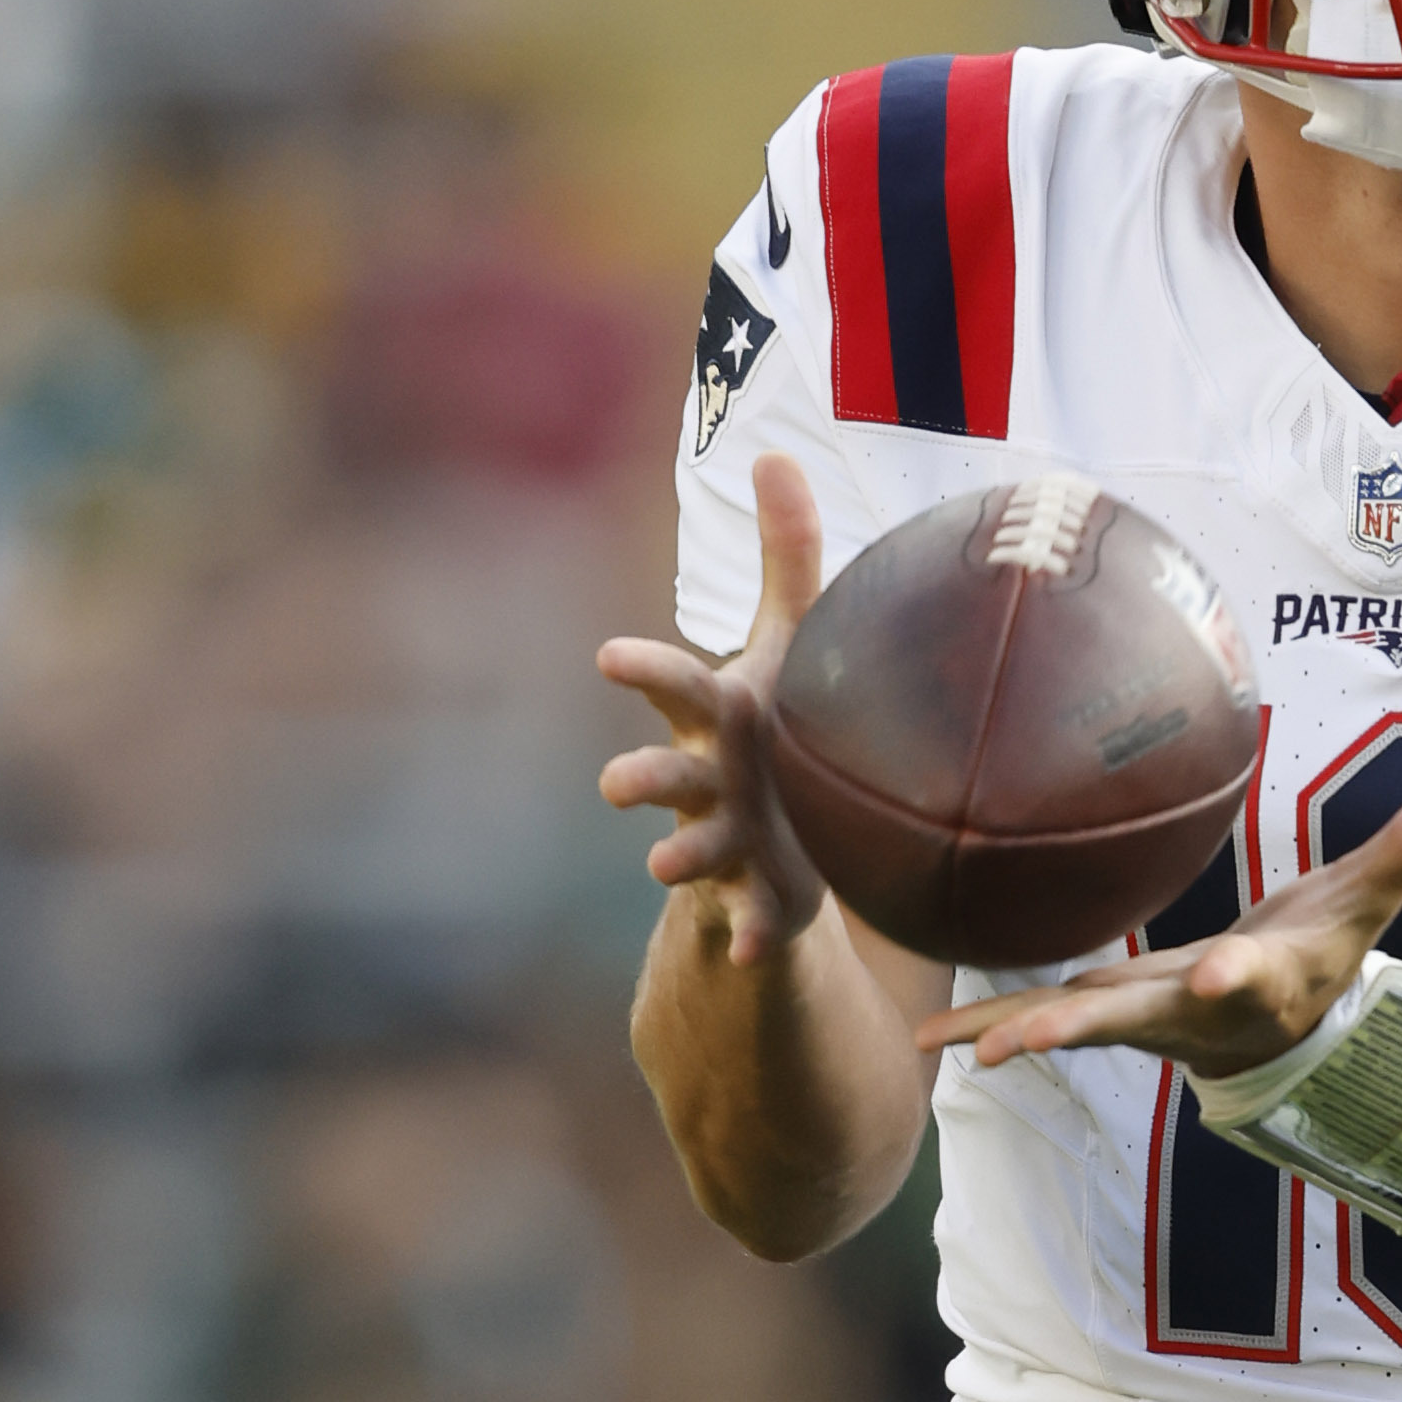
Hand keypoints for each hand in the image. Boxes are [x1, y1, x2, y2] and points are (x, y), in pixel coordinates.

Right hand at [598, 452, 830, 967]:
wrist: (793, 843)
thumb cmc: (786, 724)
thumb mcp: (793, 641)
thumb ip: (788, 554)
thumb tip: (773, 450)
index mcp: (718, 716)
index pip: (674, 684)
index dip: (644, 671)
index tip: (608, 657)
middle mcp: (707, 779)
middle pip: (662, 774)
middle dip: (639, 778)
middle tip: (612, 785)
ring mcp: (727, 843)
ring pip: (692, 852)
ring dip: (678, 858)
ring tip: (662, 866)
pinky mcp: (760, 898)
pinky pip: (752, 924)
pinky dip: (750, 938)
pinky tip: (751, 951)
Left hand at [913, 784, 1401, 1074]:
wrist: (1278, 1025)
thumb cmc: (1323, 948)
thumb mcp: (1369, 898)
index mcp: (1262, 980)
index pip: (1253, 976)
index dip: (1238, 976)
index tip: (1221, 973)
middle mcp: (1193, 1013)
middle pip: (1137, 1020)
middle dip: (1085, 1027)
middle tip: (1029, 1043)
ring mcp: (1141, 1023)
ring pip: (1075, 1030)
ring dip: (1016, 1038)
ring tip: (957, 1052)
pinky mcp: (1101, 1017)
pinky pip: (1037, 1023)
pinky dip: (986, 1030)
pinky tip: (929, 1042)